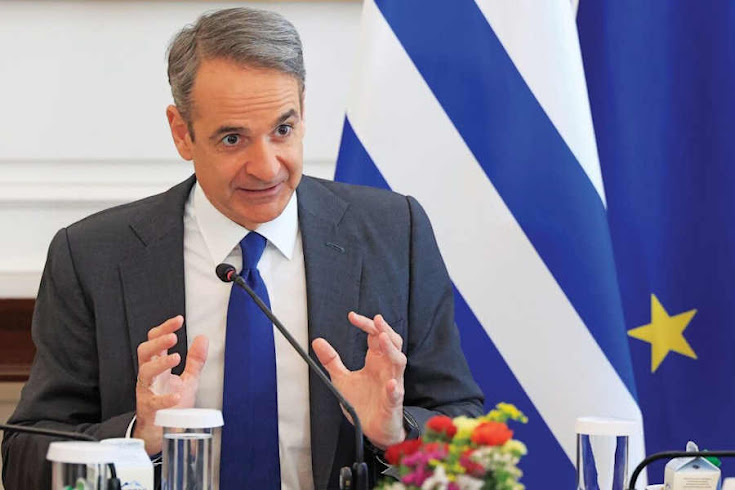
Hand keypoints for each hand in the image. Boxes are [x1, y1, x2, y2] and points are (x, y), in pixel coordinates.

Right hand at [133, 315, 207, 454]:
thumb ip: (195, 360)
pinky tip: (176, 396)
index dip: (165, 328)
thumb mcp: (188, 380)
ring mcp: (146, 392)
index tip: (179, 320)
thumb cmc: (172, 406)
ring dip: (160, 363)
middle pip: (144, 351)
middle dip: (157, 342)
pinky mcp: (148, 410)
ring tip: (176, 357)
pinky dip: (164, 399)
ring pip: (144, 372)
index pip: (156, 341)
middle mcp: (150, 376)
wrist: (161, 432)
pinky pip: (153, 402)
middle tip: (173, 336)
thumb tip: (202, 338)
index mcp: (158, 366)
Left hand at [312, 312, 406, 448]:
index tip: (352, 316)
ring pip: (399, 362)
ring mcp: (392, 384)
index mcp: (376, 361)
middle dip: (385, 330)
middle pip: (393, 343)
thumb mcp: (342, 379)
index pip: (376, 336)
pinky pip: (396, 394)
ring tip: (382, 338)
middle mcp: (386, 369)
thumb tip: (317, 341)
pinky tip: (391, 384)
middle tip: (376, 320)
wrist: (374, 430)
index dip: (366, 324)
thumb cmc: (363, 403)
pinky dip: (395, 388)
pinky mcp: (393, 404)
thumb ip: (332, 361)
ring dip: (392, 350)